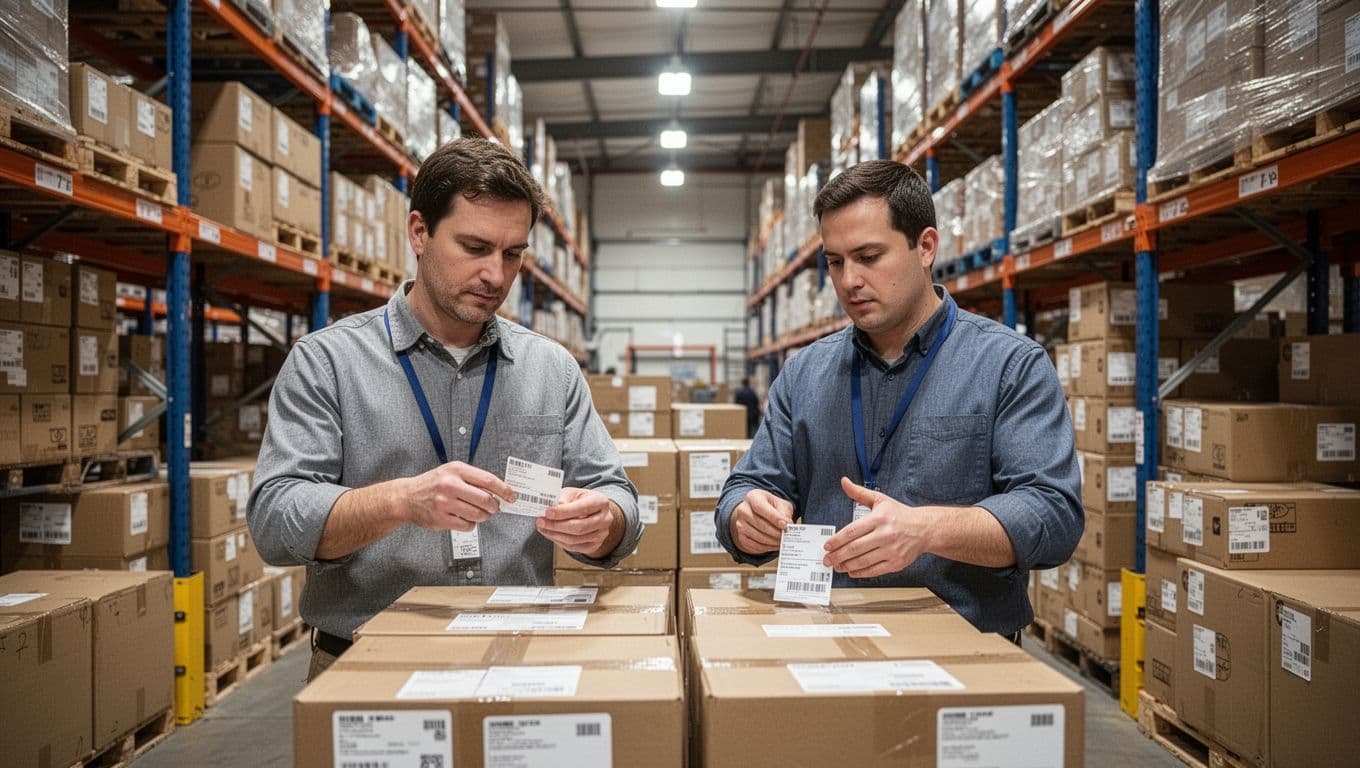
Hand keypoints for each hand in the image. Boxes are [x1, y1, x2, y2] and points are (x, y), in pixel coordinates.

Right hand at [399, 462, 516, 532]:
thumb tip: (498, 490)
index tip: (512, 496)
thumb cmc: (432, 484)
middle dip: (494, 506)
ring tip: (479, 513)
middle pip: (486, 500)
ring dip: (484, 516)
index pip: (488, 480)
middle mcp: (450, 485)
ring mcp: (444, 503)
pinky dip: (471, 524)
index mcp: (456, 470)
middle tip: (494, 508)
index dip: (504, 490)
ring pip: (478, 515)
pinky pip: (467, 525)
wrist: (407, 497)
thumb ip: (473, 478)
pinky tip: (464, 518)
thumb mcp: (451, 471)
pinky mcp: (441, 519)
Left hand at [537, 487, 618, 556]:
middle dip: (556, 525)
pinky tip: (550, 534)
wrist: (593, 511)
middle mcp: (605, 519)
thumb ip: (562, 498)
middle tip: (540, 521)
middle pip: (578, 527)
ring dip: (554, 535)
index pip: (582, 509)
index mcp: (601, 502)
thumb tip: (552, 508)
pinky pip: (574, 547)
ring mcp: (601, 534)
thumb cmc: (581, 500)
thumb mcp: (572, 493)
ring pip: (574, 539)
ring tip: (542, 528)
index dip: (563, 512)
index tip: (547, 512)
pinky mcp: (594, 545)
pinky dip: (559, 541)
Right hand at [729, 489, 793, 554]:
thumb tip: (787, 525)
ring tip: (783, 541)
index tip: (785, 525)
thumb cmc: (770, 507)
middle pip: (760, 524)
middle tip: (787, 536)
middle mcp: (743, 510)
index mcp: (753, 497)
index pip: (760, 507)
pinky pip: (755, 545)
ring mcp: (740, 524)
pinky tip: (775, 545)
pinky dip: (767, 547)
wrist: (756, 513)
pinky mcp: (741, 537)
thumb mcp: (780, 504)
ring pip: (758, 537)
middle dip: (776, 532)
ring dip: (773, 541)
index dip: (773, 517)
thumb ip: (784, 512)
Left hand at [823, 477, 933, 577]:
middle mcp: (885, 534)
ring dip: (846, 565)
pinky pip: (874, 570)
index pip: (852, 531)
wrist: (924, 528)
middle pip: (855, 548)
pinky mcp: (896, 562)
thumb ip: (859, 493)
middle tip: (827, 559)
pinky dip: (861, 572)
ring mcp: (891, 550)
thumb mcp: (880, 500)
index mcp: (879, 518)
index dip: (837, 540)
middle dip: (837, 555)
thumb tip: (844, 482)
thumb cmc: (900, 514)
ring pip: (863, 561)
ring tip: (837, 566)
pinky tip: (851, 571)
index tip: (827, 545)